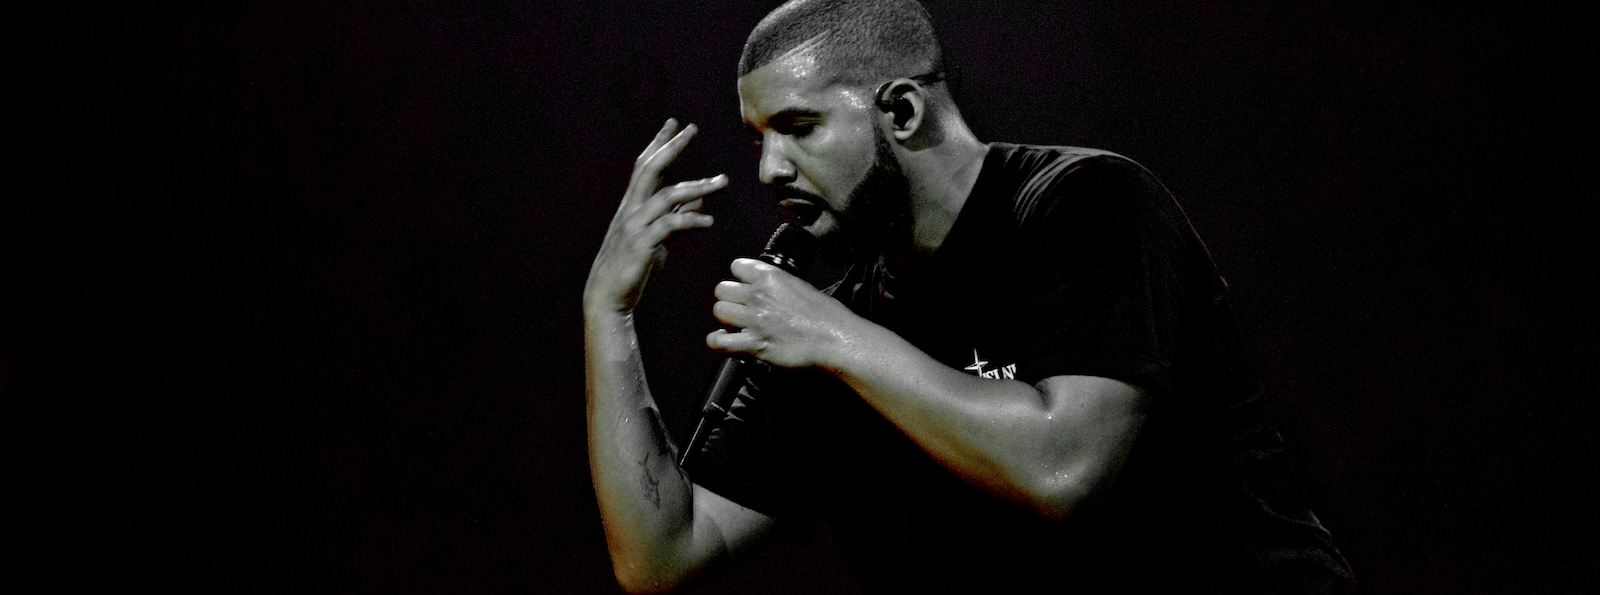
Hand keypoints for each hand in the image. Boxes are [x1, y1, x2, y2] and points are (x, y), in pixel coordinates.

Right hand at [584, 119, 726, 315]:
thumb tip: (699, 198)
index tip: (674, 124)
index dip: (659, 144)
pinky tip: (709, 220)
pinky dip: (692, 219)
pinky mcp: (642, 244)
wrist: (609, 296)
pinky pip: (670, 225)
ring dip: (697, 186)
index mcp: (633, 206)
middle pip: (650, 169)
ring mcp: (635, 226)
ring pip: (667, 196)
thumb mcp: (659, 239)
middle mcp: (631, 210)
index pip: (646, 166)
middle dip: (670, 147)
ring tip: (723, 182)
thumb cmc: (633, 268)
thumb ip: (676, 217)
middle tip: (691, 129)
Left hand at [706, 258, 864, 369]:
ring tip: (736, 324)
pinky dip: (719, 342)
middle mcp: (758, 295)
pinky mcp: (754, 343)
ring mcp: (754, 319)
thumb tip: (766, 289)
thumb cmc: (825, 313)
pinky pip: (721, 342)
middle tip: (740, 307)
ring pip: (719, 312)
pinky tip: (724, 341)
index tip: (746, 285)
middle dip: (729, 298)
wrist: (834, 338)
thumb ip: (777, 284)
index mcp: (770, 276)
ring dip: (726, 318)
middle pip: (722, 290)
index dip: (740, 277)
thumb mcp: (799, 285)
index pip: (737, 266)